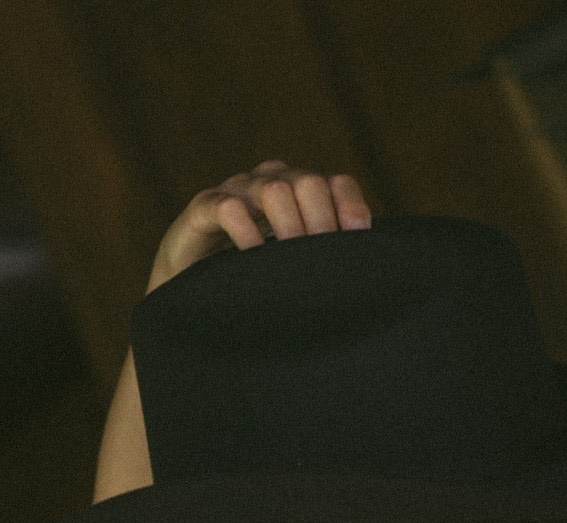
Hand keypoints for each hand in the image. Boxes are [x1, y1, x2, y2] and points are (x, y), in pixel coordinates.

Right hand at [147, 161, 370, 290]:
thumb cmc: (255, 283)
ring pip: (274, 188)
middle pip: (309, 182)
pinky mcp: (203, 208)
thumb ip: (327, 262)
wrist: (196, 295)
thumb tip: (370, 278)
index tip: (358, 241)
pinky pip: (228, 206)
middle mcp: (273, 183)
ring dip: (290, 226)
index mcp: (301, 195)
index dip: (351, 208)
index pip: (337, 184)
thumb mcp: (298, 271)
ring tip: (292, 263)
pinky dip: (246, 231)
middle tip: (321, 264)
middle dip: (322, 224)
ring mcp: (238, 191)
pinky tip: (254, 258)